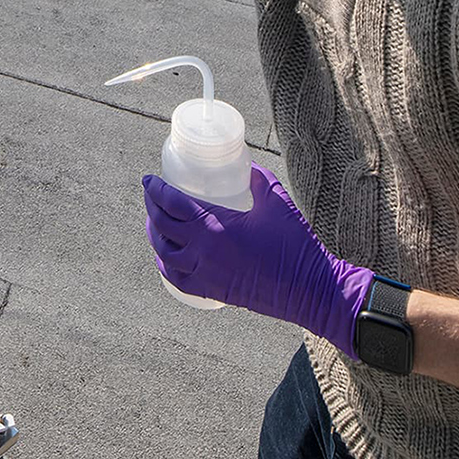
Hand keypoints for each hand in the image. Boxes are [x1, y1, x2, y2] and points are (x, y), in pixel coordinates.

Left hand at [143, 164, 373, 355]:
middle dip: (152, 208)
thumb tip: (248, 167)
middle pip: (163, 226)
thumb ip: (259, 180)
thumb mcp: (276, 202)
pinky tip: (165, 259)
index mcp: (216, 225)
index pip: (173, 203)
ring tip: (155, 225)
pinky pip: (178, 280)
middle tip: (151, 197)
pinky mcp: (213, 291)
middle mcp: (203, 250)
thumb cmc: (295, 245)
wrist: (310, 289)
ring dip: (155, 237)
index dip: (156, 190)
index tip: (148, 180)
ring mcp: (206, 273)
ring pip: (165, 254)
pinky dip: (166, 267)